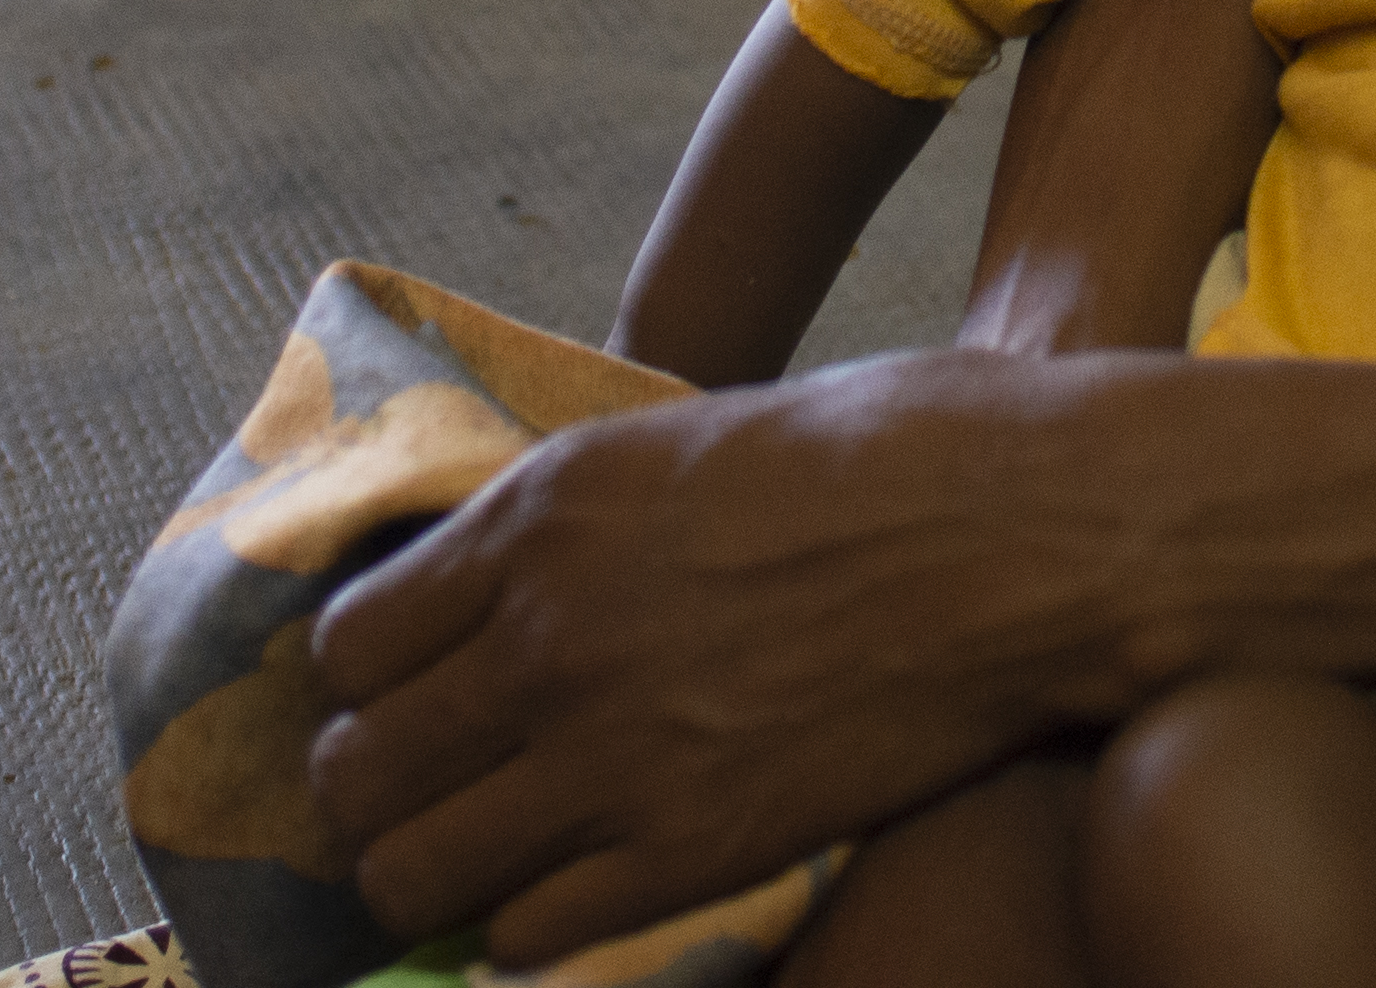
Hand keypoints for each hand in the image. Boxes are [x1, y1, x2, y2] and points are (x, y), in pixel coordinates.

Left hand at [309, 353, 1149, 966]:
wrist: (1031, 535)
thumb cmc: (896, 453)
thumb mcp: (690, 441)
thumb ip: (580, 520)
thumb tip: (510, 575)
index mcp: (542, 517)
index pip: (345, 644)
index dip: (366, 683)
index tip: (408, 696)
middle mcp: (546, 638)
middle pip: (354, 771)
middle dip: (374, 788)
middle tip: (431, 791)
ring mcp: (611, 754)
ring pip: (408, 871)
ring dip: (432, 871)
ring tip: (482, 857)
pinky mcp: (688, 850)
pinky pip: (524, 934)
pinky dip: (530, 928)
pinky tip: (574, 891)